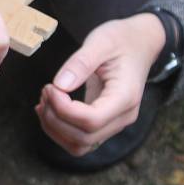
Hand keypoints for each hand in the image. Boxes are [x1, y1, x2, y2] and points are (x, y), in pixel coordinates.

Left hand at [35, 13, 165, 155]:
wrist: (139, 43)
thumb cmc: (121, 40)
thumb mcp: (101, 41)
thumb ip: (81, 62)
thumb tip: (60, 85)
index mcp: (126, 97)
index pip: (91, 121)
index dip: (63, 109)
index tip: (50, 87)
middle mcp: (122, 117)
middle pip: (83, 138)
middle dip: (55, 118)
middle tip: (46, 90)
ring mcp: (114, 123)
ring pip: (79, 145)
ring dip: (54, 128)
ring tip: (44, 100)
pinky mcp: (103, 123)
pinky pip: (78, 139)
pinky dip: (58, 129)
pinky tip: (48, 109)